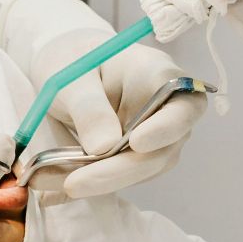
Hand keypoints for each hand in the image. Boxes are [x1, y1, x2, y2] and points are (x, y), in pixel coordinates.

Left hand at [31, 29, 207, 199]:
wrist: (62, 65)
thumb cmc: (72, 57)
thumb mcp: (71, 76)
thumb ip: (88, 107)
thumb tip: (103, 147)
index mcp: (157, 73)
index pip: (182, 106)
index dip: (166, 128)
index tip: (137, 143)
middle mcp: (165, 108)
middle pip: (162, 149)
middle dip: (121, 170)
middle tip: (76, 183)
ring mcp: (154, 135)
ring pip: (144, 169)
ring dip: (106, 181)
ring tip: (62, 183)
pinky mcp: (135, 155)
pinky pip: (121, 175)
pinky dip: (93, 182)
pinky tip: (61, 184)